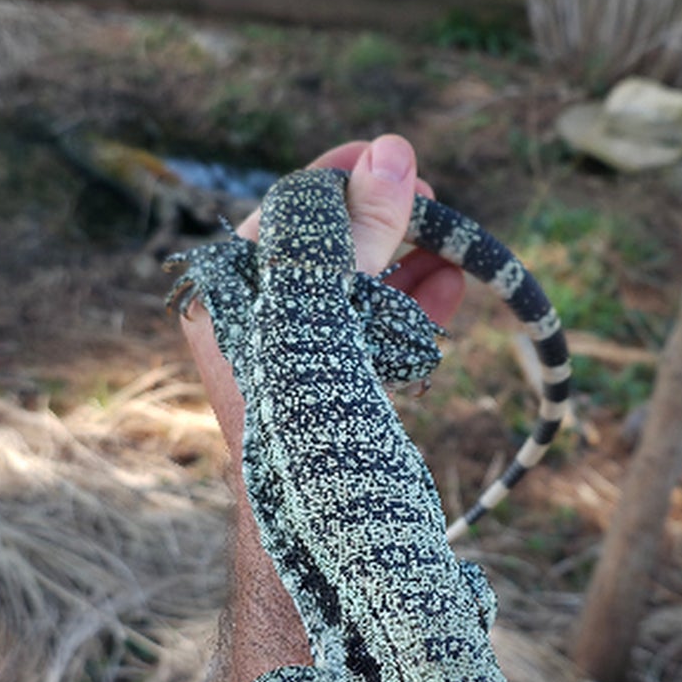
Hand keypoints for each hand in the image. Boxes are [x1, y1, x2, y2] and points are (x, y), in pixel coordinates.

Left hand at [182, 135, 465, 449]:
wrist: (325, 530)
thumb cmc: (305, 408)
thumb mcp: (329, 301)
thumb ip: (354, 226)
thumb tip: (390, 151)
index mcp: (225, 298)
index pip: (284, 213)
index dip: (340, 178)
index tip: (391, 154)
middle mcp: (254, 327)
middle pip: (326, 248)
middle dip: (383, 219)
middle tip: (430, 198)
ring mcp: (296, 363)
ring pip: (359, 291)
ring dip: (409, 260)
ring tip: (453, 239)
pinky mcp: (337, 395)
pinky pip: (377, 334)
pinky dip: (415, 307)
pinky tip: (456, 280)